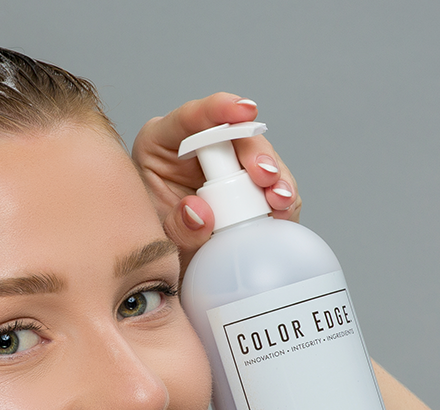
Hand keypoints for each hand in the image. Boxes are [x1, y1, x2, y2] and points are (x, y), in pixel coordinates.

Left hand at [131, 93, 300, 273]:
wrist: (173, 269)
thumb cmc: (156, 244)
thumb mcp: (158, 238)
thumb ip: (177, 228)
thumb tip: (200, 213)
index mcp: (161, 146)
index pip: (189, 119)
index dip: (218, 110)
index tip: (245, 112)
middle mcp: (198, 149)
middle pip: (236, 137)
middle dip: (256, 154)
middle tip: (264, 176)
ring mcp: (228, 166)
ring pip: (261, 159)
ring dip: (276, 178)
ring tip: (279, 200)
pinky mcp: (250, 186)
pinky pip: (274, 185)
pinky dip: (282, 199)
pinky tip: (282, 211)